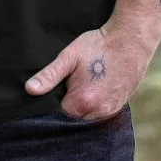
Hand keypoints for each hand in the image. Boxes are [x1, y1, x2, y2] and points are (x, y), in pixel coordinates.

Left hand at [24, 18, 160, 120]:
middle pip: (73, 120)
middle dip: (68, 108)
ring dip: (81, 109)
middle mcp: (97, 113)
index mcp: (82, 102)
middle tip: (69, 86)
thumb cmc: (98, 46)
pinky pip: (100, 115)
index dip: (54, 104)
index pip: (58, 116)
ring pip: (87, 119)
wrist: (130, 40)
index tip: (55, 91)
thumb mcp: (69, 57)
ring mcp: (110, 111)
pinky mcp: (119, 107)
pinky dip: (94, 108)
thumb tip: (29, 90)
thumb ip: (49, 75)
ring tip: (81, 88)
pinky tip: (93, 91)